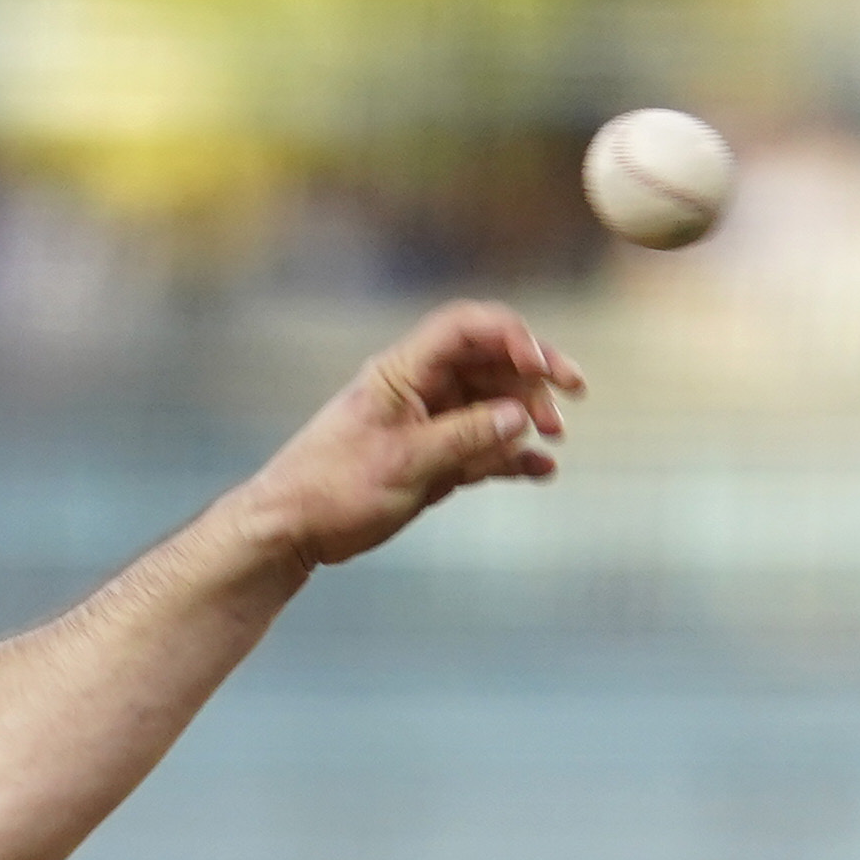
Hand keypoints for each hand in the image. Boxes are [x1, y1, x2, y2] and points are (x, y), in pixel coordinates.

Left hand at [237, 300, 582, 569]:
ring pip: (491, 406)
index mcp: (403, 372)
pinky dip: (512, 456)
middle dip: (533, 377)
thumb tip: (517, 417)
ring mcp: (428, 425)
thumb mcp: (403, 462)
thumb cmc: (331, 488)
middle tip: (568, 400)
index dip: (511, 336)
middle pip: (490, 363)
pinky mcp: (432, 460)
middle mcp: (420, 390)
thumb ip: (463, 437)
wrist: (291, 530)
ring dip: (526, 417)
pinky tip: (542, 470)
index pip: (466, 329)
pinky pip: (482, 448)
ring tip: (553, 439)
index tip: (542, 364)